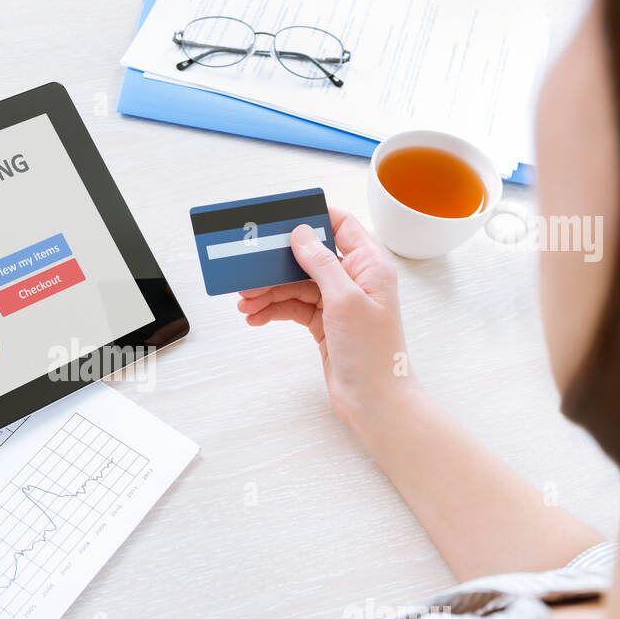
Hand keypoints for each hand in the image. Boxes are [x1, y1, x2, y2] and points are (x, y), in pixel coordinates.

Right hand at [236, 209, 417, 427]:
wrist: (374, 401)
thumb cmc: (373, 353)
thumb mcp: (344, 300)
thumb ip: (321, 263)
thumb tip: (301, 233)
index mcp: (369, 265)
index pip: (341, 225)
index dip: (312, 217)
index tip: (281, 217)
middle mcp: (355, 280)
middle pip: (309, 257)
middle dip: (277, 263)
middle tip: (249, 268)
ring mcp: (339, 303)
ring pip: (296, 285)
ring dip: (269, 291)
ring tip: (245, 301)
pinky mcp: (325, 324)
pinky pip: (293, 308)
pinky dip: (273, 310)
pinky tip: (254, 317)